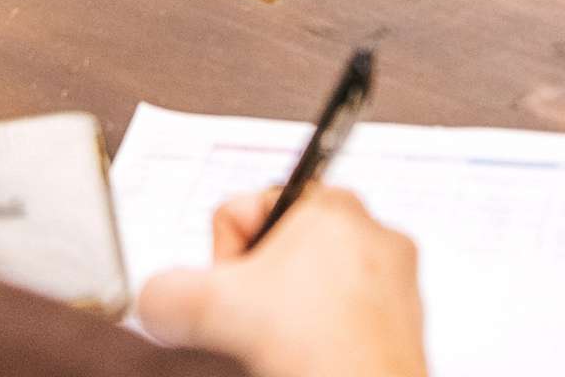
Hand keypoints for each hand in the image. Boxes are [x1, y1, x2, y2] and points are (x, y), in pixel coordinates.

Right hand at [139, 186, 426, 376]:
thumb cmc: (312, 350)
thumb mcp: (202, 309)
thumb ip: (162, 291)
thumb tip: (159, 301)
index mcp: (331, 204)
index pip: (244, 209)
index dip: (225, 257)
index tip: (237, 291)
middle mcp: (371, 231)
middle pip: (278, 248)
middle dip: (258, 288)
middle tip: (259, 325)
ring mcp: (395, 278)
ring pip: (311, 286)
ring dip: (289, 315)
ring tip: (286, 349)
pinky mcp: (406, 320)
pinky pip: (345, 316)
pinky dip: (323, 338)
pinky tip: (311, 361)